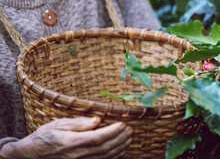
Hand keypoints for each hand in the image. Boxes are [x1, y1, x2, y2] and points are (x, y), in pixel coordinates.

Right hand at [1, 117, 132, 158]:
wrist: (32, 154)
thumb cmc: (45, 136)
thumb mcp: (59, 125)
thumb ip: (79, 123)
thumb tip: (97, 120)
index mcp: (72, 142)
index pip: (98, 137)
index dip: (113, 131)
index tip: (123, 124)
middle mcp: (78, 154)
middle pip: (104, 148)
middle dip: (120, 138)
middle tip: (130, 129)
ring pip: (105, 156)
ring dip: (120, 147)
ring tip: (129, 137)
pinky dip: (113, 156)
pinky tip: (121, 149)